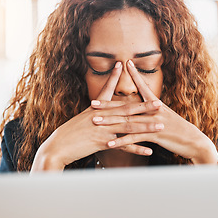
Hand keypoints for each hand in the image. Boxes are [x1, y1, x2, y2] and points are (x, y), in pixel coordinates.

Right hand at [31, 62, 160, 171]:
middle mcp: (101, 116)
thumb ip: (94, 112)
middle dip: (144, 106)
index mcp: (96, 108)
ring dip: (146, 126)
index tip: (126, 68)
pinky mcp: (102, 142)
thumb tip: (98, 106)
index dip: (116, 79)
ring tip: (160, 126)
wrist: (58, 146)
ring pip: (128, 126)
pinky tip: (149, 150)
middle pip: (126, 109)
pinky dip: (136, 149)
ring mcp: (102, 129)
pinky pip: (123, 146)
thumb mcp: (81, 118)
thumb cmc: (70, 132)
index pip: (108, 91)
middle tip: (159, 103)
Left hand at [91, 60, 217, 164]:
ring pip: (127, 121)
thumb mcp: (166, 116)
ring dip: (110, 122)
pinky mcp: (155, 135)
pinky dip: (121, 141)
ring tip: (95, 121)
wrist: (193, 141)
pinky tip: (109, 144)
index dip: (134, 75)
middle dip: (108, 104)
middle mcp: (153, 110)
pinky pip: (135, 138)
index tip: (125, 63)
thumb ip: (154, 110)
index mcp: (155, 104)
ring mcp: (153, 122)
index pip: (143, 86)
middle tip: (92, 102)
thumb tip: (144, 105)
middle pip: (127, 106)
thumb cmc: (178, 129)